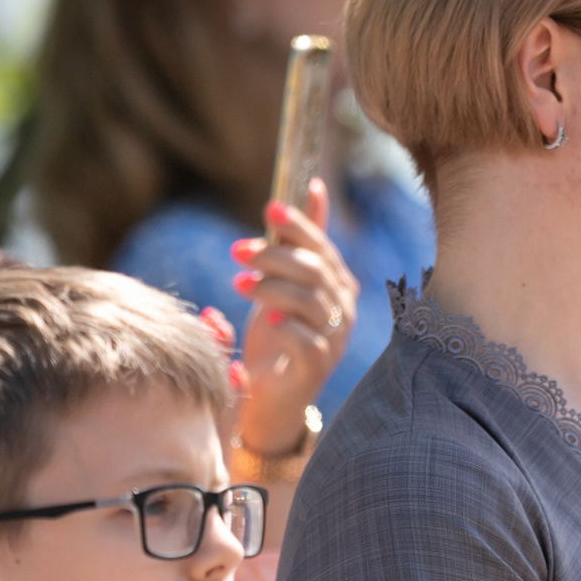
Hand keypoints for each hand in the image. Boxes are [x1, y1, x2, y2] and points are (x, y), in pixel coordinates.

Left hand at [233, 178, 359, 455]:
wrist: (272, 395)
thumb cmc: (278, 334)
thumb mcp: (283, 280)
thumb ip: (295, 243)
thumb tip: (314, 185)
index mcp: (337, 283)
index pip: (322, 246)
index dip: (298, 225)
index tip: (269, 208)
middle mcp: (343, 308)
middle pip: (315, 271)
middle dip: (275, 256)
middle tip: (237, 251)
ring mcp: (335, 338)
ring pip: (311, 302)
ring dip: (272, 288)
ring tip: (238, 283)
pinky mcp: (318, 367)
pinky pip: (307, 340)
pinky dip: (287, 327)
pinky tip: (268, 321)